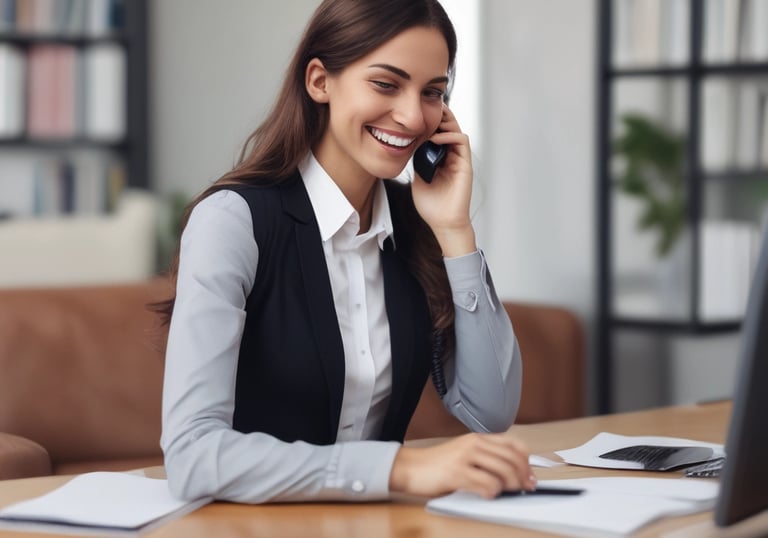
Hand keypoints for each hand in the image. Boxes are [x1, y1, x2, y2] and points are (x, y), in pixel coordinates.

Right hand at [389, 432, 535, 498]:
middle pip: (512, 459)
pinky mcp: (457, 473)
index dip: (527, 462)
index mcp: (478, 438)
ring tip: (506, 492)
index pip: (514, 445)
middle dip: (523, 476)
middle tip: (524, 488)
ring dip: (510, 486)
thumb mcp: (465, 454)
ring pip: (502, 471)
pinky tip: (487, 495)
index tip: (530, 475)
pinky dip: (492, 493)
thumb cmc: (438, 464)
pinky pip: (486, 485)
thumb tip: (514, 473)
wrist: (411, 467)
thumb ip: (486, 458)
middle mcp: (473, 444)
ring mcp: (465, 458)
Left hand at [411, 104, 475, 257]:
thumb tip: (408, 145)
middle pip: (449, 126)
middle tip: (424, 108)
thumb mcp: (418, 177)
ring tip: (429, 120)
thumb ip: (417, 161)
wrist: (443, 222)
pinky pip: (461, 141)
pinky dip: (449, 135)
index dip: (430, 121)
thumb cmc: (431, 205)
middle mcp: (452, 156)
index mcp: (441, 158)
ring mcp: (459, 159)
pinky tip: (435, 138)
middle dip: (438, 115)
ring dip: (444, 121)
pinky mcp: (465, 164)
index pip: (438, 132)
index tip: (416, 115)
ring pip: (456, 129)